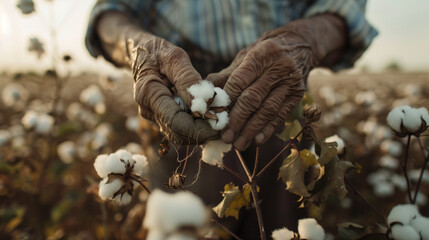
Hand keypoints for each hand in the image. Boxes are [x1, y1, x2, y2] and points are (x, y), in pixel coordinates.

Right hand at [131, 35, 219, 144]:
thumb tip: (202, 103)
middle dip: (203, 132)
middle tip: (226, 122)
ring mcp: (154, 116)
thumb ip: (188, 80)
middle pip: (178, 134)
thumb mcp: (175, 57)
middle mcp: (149, 110)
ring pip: (180, 134)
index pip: (175, 122)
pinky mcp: (161, 118)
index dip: (199, 128)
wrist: (142, 54)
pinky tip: (210, 115)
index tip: (221, 122)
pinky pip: (180, 128)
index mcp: (149, 94)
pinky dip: (196, 125)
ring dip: (201, 130)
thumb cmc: (159, 52)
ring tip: (220, 117)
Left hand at [207, 14, 345, 149]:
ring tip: (238, 144)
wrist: (300, 45)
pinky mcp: (297, 94)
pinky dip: (268, 129)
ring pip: (267, 110)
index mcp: (261, 54)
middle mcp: (278, 67)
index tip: (215, 117)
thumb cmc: (264, 52)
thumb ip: (226, 75)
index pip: (239, 81)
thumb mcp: (245, 56)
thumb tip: (203, 92)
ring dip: (251, 130)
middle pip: (253, 98)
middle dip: (237, 120)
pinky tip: (257, 141)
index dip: (227, 101)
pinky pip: (280, 115)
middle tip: (225, 137)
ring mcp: (290, 81)